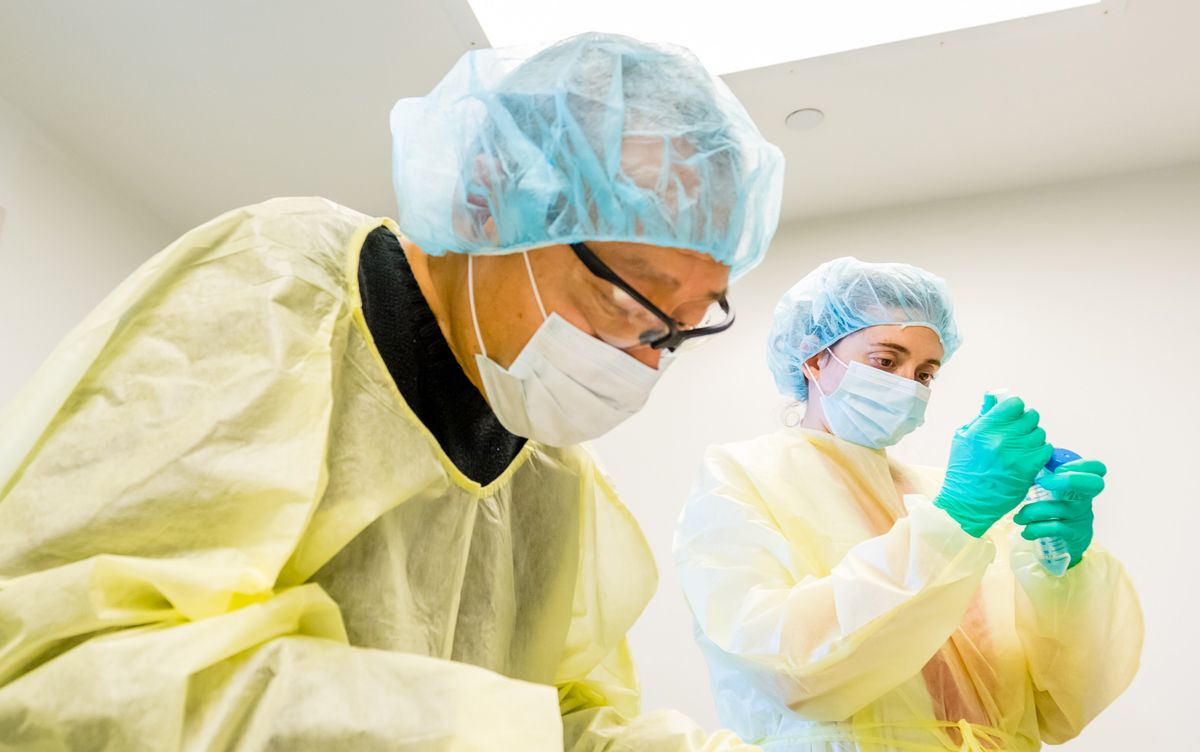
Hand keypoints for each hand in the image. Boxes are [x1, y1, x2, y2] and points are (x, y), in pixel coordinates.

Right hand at [934, 394, 1053, 536]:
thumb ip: (982, 416)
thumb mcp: (964, 437)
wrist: (967, 501)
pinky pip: (1046, 450)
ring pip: (1040, 433)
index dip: (1014, 408)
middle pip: (1031, 416)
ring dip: (1033, 437)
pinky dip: (1040, 451)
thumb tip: (993, 397)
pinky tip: (1029, 457)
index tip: (1011, 414)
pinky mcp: (1028, 469)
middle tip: (1019, 431)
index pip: (1014, 404)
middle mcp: (1002, 439)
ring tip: (1023, 446)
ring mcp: (1017, 455)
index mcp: (985, 428)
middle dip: (1025, 421)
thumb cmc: (963, 469)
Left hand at [1014, 459, 1105, 567]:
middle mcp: (1085, 498)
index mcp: (1078, 482)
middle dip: (1069, 479)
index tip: (1055, 468)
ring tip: (1019, 517)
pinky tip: (1027, 531)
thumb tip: (1024, 454)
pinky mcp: (1075, 533)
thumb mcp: (1051, 487)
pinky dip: (1036, 529)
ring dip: (1033, 511)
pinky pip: (1056, 528)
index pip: (1095, 468)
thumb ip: (1044, 471)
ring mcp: (1082, 516)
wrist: (1062, 543)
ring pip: (1062, 508)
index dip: (1080, 465)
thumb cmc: (1053, 507)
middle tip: (1041, 482)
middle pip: (1094, 483)